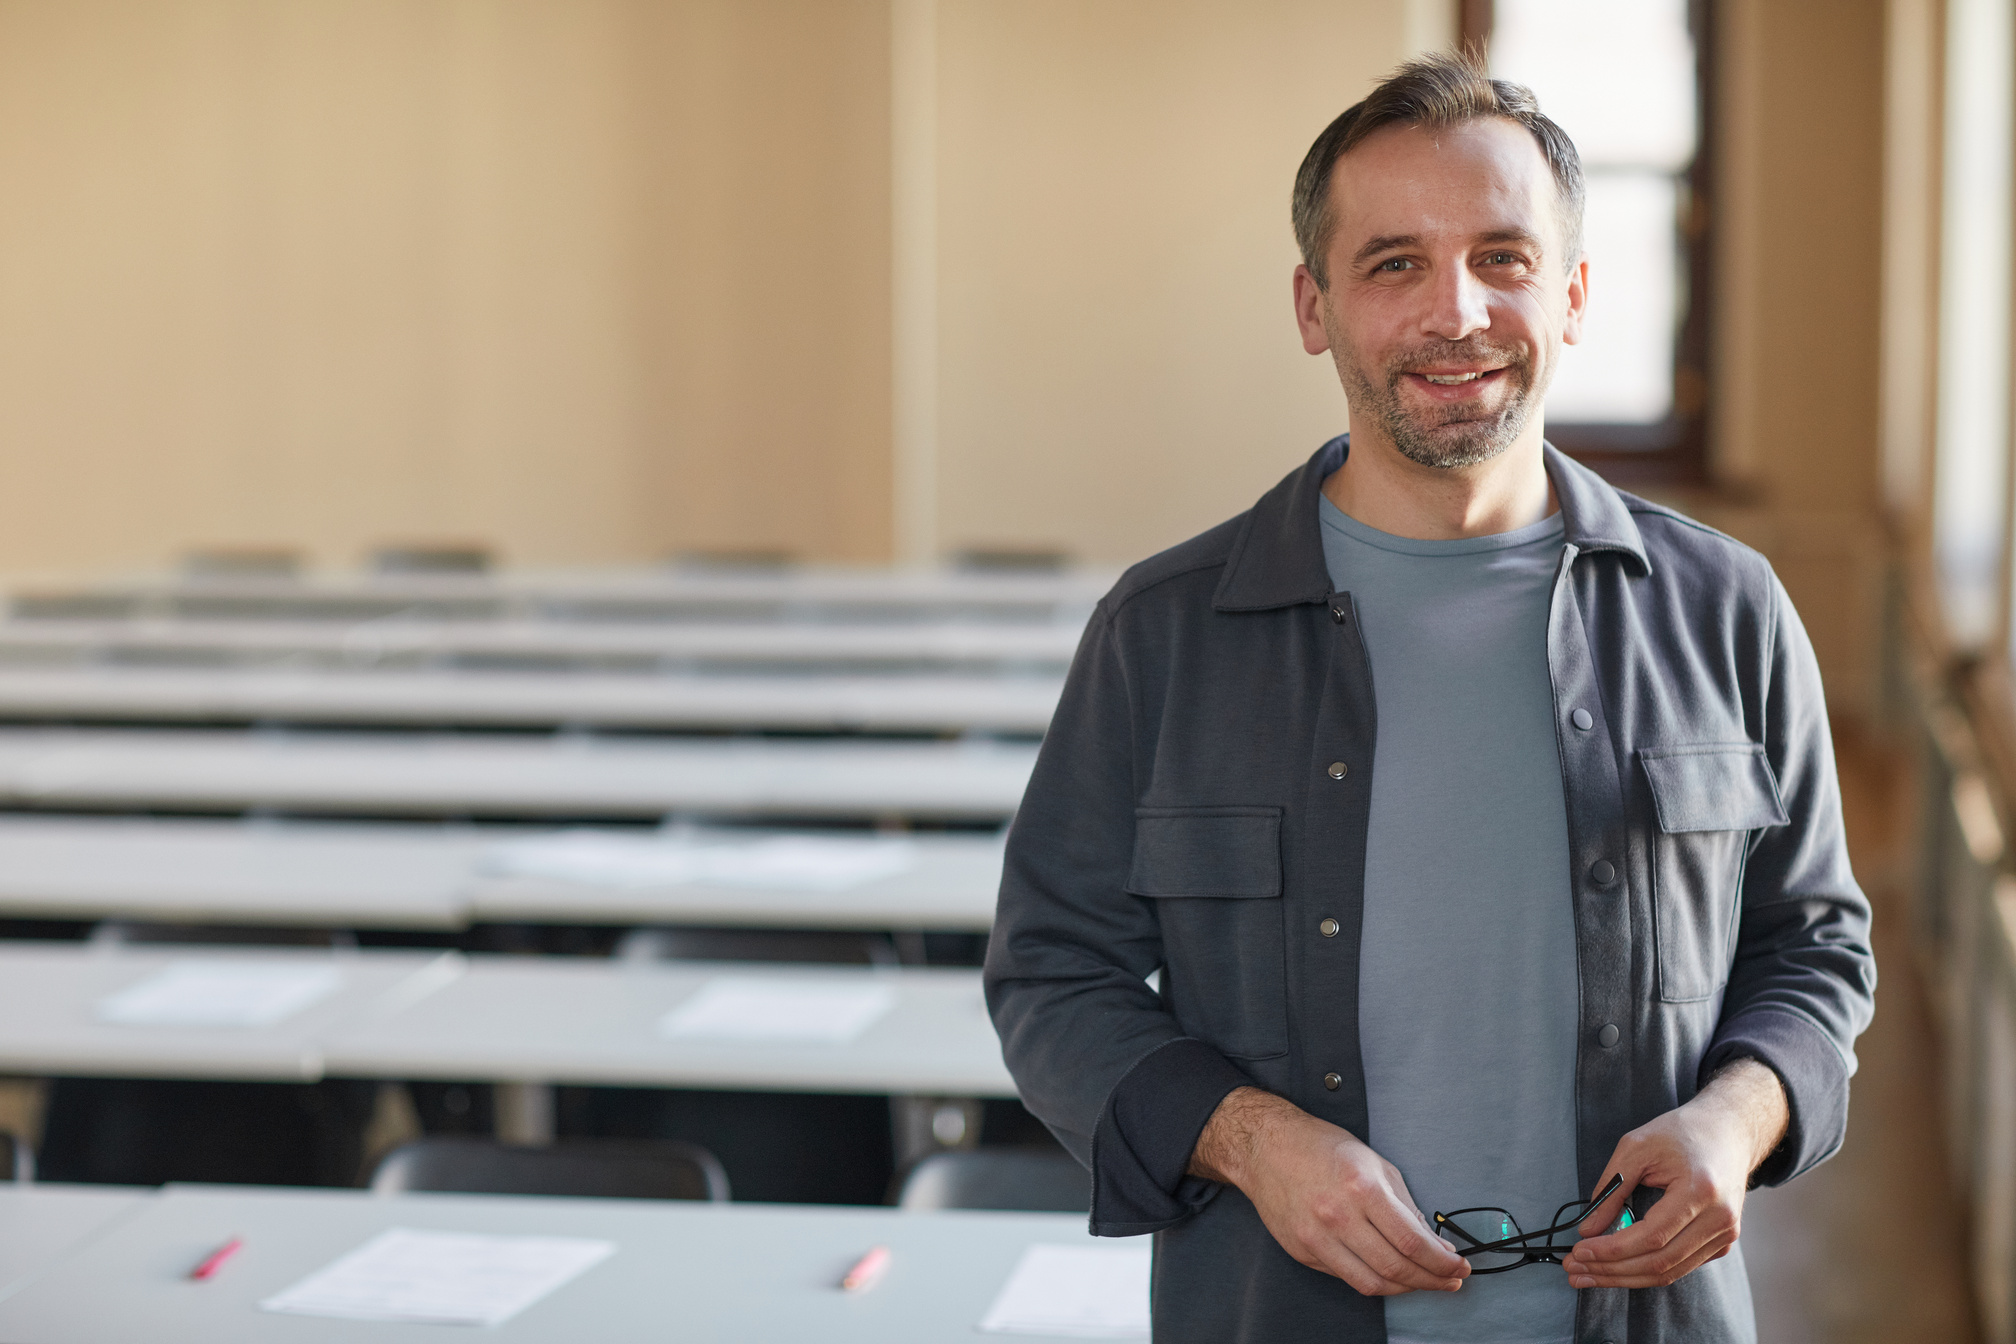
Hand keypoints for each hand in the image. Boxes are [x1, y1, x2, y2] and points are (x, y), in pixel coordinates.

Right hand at [1188, 1087, 1469, 1295]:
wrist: (1266, 1147)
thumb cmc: (1322, 1148)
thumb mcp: (1374, 1164)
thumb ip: (1405, 1206)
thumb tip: (1433, 1243)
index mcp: (1361, 1187)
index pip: (1412, 1242)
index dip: (1442, 1262)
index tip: (1459, 1266)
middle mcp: (1337, 1216)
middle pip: (1395, 1268)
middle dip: (1432, 1280)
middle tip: (1450, 1280)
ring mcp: (1316, 1237)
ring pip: (1372, 1283)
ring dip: (1406, 1288)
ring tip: (1424, 1281)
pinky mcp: (1302, 1251)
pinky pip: (1347, 1277)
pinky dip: (1374, 1280)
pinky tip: (1389, 1273)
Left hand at [1560, 1059, 1789, 1288]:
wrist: (1727, 1132)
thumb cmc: (1681, 1133)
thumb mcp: (1636, 1147)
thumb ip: (1611, 1190)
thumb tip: (1587, 1230)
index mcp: (1700, 1191)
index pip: (1652, 1237)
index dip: (1612, 1250)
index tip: (1579, 1251)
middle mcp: (1720, 1220)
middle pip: (1660, 1263)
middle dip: (1612, 1270)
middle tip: (1575, 1270)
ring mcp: (1725, 1235)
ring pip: (1669, 1272)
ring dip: (1625, 1277)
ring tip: (1588, 1275)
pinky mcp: (1722, 1242)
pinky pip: (1680, 1266)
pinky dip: (1646, 1270)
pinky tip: (1617, 1267)